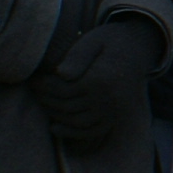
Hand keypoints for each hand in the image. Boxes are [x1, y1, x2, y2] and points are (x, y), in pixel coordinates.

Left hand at [31, 16, 164, 152]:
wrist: (139, 48)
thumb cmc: (112, 41)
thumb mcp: (94, 40)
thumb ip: (78, 55)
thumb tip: (60, 73)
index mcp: (101, 79)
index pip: (62, 89)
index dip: (43, 86)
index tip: (33, 80)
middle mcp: (109, 98)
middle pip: (67, 106)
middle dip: (46, 99)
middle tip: (34, 91)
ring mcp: (113, 110)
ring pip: (76, 120)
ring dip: (55, 115)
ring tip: (43, 103)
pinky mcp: (116, 117)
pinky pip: (91, 131)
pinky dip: (72, 133)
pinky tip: (55, 128)